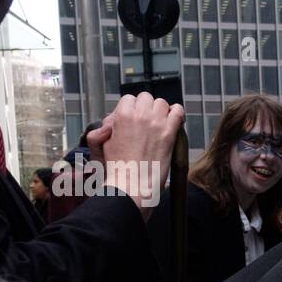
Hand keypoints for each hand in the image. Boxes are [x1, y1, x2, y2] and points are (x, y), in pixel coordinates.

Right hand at [91, 93, 184, 215]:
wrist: (132, 183)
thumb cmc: (117, 167)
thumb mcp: (102, 144)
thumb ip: (106, 127)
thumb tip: (113, 119)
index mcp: (122, 115)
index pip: (129, 99)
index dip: (130, 109)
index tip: (133, 119)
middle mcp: (140, 115)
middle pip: (145, 98)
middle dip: (145, 107)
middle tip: (145, 121)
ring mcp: (156, 123)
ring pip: (161, 103)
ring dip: (160, 110)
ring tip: (158, 122)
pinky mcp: (169, 133)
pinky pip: (178, 112)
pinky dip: (177, 112)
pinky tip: (173, 119)